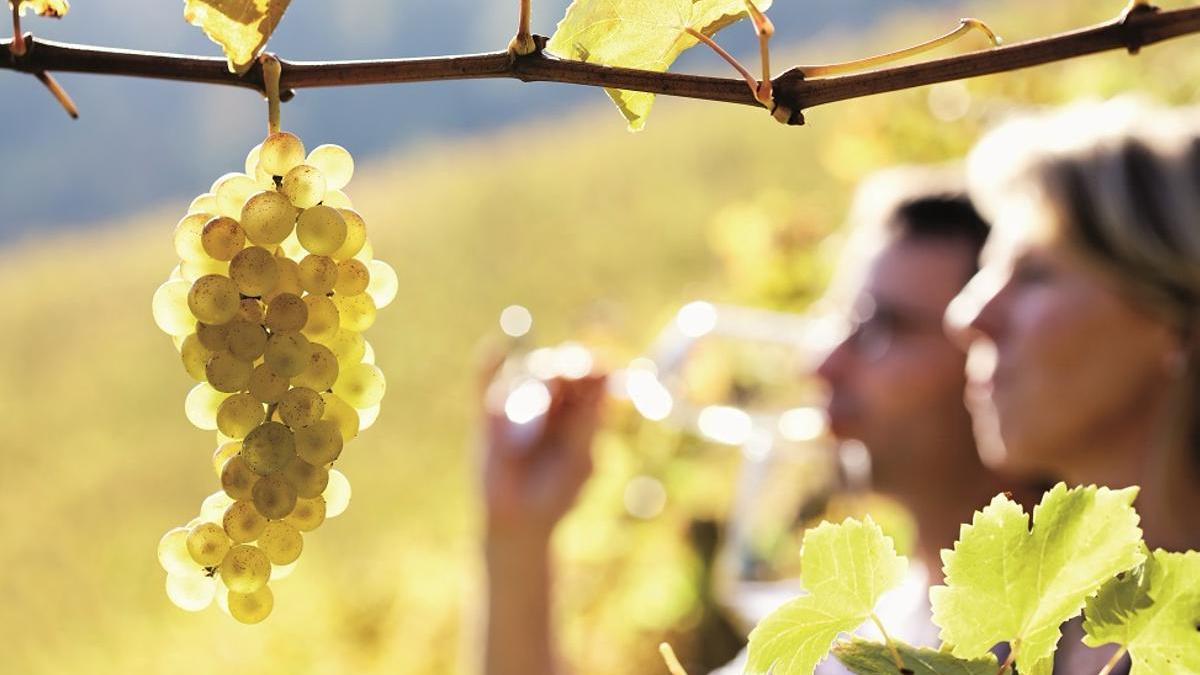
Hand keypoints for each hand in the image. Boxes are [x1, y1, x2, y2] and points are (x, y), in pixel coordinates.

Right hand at [482, 365, 606, 542]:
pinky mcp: (489, 413)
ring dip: (533, 379)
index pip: (588, 377)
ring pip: (526, 373)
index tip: (598, 368)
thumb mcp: (577, 460)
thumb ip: (587, 424)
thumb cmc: (556, 494)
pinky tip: (494, 349)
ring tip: (537, 404)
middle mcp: (550, 402)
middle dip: (561, 369)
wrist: (519, 522)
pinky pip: (486, 381)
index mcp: (579, 411)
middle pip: (558, 369)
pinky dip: (489, 364)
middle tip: (567, 375)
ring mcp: (518, 405)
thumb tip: (606, 383)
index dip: (592, 367)